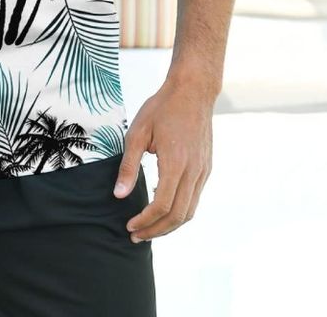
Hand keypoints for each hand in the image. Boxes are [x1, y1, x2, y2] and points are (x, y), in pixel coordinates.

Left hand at [112, 74, 214, 242]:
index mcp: (176, 162)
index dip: (146, 221)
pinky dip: (179, 211)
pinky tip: (162, 208)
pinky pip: (194, 198)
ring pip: (190, 211)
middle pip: (179, 216)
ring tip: (148, 228)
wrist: (193, 91)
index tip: (130, 226)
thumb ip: (129, 165)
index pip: (163, 205)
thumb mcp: (137, 132)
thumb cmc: (162, 108)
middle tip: (136, 235)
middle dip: (157, 230)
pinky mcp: (206, 168)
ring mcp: (203, 171)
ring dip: (169, 225)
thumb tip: (119, 195)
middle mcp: (194, 171)